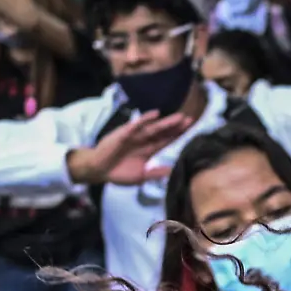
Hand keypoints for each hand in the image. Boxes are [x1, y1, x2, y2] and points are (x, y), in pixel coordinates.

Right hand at [66, 111, 191, 185]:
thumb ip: (156, 173)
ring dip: (166, 122)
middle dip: (177, 127)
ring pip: (153, 128)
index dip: (179, 135)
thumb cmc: (119, 173)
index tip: (192, 129)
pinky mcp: (123, 134)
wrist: (98, 170)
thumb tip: (173, 171)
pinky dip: (145, 119)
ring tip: (180, 117)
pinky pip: (135, 125)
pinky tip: (155, 114)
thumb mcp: (141, 176)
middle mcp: (144, 140)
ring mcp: (134, 136)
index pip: (167, 140)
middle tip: (191, 120)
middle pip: (164, 132)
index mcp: (149, 150)